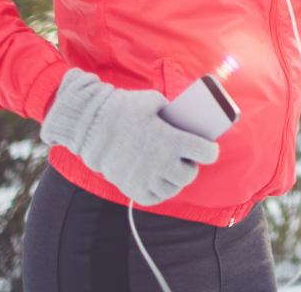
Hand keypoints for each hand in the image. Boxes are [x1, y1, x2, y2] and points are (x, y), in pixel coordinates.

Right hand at [40, 69, 218, 205]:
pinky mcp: (133, 189)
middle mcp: (163, 163)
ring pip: (174, 188)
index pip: (207, 153)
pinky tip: (158, 180)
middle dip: (191, 165)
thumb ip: (173, 114)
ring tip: (172, 169)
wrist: (90, 126)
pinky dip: (160, 191)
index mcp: (173, 140)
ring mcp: (147, 178)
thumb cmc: (124, 110)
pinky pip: (155, 198)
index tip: (209, 149)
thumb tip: (186, 122)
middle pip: (190, 174)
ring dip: (176, 180)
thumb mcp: (153, 102)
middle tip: (186, 159)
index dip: (210, 150)